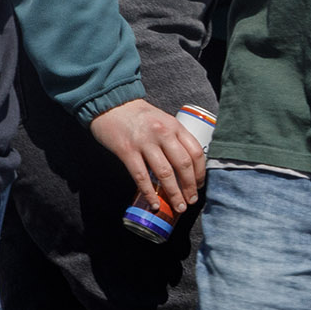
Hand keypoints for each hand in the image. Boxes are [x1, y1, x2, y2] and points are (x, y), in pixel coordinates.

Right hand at [90, 98, 207, 216]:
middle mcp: (163, 133)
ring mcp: (144, 142)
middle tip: (191, 201)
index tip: (199, 186)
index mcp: (175, 126)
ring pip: (165, 173)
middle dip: (190, 186)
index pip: (196, 152)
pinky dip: (149, 193)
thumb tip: (186, 165)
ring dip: (174, 193)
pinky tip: (155, 204)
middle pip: (183, 165)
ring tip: (178, 206)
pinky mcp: (126, 151)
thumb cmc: (138, 115)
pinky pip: (141, 176)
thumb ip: (174, 138)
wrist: (110, 103)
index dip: (200, 172)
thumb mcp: (163, 120)